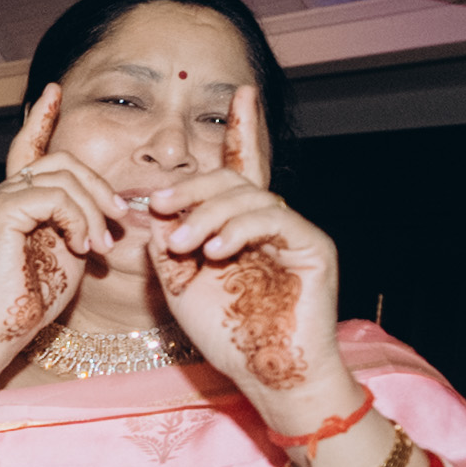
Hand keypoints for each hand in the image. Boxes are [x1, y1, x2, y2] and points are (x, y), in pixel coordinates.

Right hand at [0, 89, 121, 372]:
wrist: (6, 327)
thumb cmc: (37, 296)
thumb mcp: (70, 249)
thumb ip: (81, 219)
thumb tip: (112, 206)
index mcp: (18, 198)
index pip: (30, 146)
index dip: (42, 117)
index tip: (54, 91)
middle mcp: (5, 191)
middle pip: (63, 160)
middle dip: (99, 186)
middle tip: (117, 220)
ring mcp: (1, 199)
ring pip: (63, 176)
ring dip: (93, 209)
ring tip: (99, 245)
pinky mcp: (2, 212)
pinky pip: (55, 197)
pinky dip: (78, 220)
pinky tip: (82, 247)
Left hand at [126, 86, 346, 425]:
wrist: (265, 375)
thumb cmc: (226, 334)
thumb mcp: (179, 282)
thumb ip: (169, 240)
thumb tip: (152, 206)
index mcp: (242, 226)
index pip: (241, 168)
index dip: (242, 128)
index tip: (240, 91)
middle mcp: (271, 222)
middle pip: (231, 179)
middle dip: (190, 188)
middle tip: (158, 207)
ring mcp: (294, 231)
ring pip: (247, 195)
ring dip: (206, 214)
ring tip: (184, 246)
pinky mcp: (313, 246)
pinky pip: (272, 216)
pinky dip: (238, 228)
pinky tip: (216, 249)